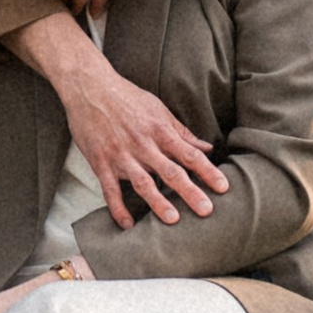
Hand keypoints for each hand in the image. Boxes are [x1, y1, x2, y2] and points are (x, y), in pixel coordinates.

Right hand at [8, 8, 227, 231]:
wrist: (89, 87)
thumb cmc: (127, 97)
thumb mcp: (158, 109)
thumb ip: (181, 131)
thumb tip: (206, 148)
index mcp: (159, 130)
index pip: (189, 154)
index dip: (207, 171)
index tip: (223, 187)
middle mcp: (143, 144)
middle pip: (170, 172)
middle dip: (190, 192)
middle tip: (206, 210)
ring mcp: (121, 155)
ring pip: (142, 182)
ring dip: (158, 202)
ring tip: (173, 220)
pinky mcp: (101, 162)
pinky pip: (110, 189)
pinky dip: (118, 208)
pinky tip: (127, 225)